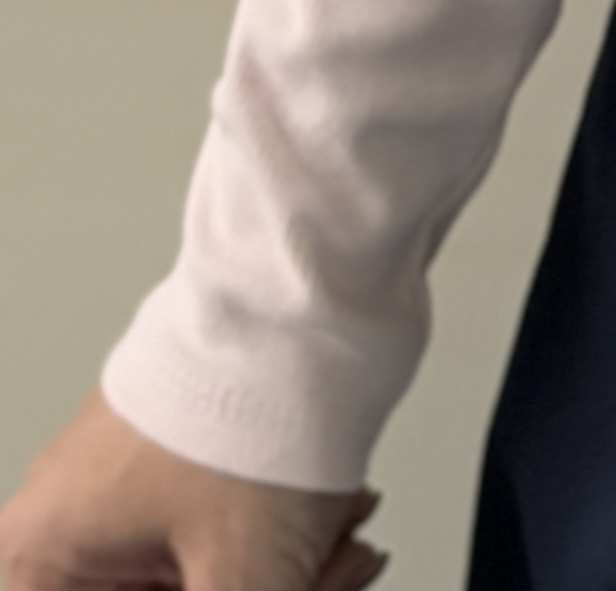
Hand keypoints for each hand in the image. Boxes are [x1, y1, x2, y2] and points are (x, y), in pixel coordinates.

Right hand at [0, 392, 383, 590]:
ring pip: (194, 574)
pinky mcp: (178, 452)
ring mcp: (119, 481)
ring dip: (285, 576)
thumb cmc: (256, 405)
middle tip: (326, 585)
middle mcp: (63, 521)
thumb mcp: (245, 579)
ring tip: (346, 551)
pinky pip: (218, 528)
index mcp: (39, 559)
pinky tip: (344, 528)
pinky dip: (279, 540)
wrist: (317, 286)